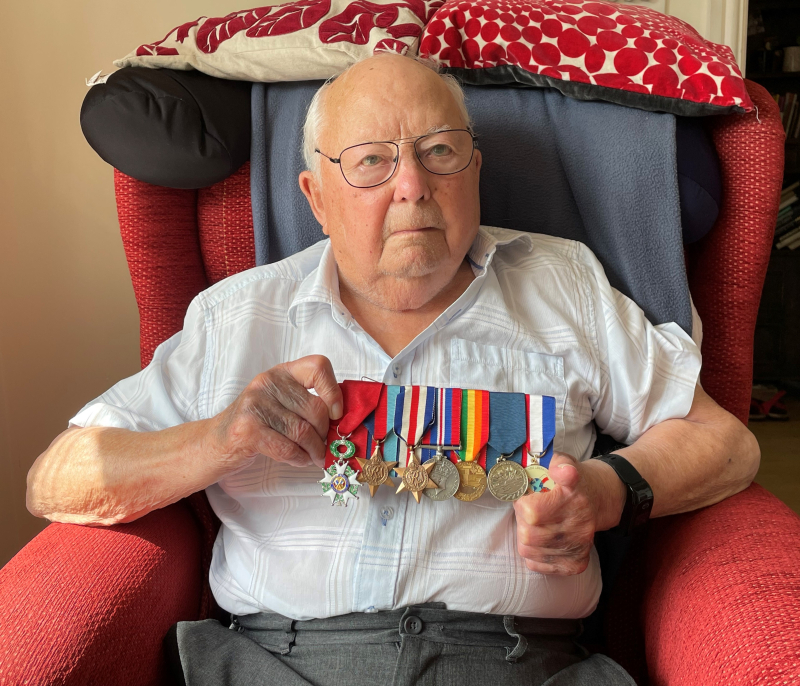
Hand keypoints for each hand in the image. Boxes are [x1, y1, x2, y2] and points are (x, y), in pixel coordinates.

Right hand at [210, 355, 342, 469]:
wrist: (215, 443)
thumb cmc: (256, 425)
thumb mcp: (281, 403)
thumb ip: (307, 403)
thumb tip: (344, 421)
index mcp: (281, 372)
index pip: (318, 366)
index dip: (333, 391)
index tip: (336, 413)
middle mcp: (267, 383)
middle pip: (316, 408)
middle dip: (325, 434)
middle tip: (324, 447)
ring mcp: (254, 404)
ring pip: (303, 432)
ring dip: (314, 451)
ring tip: (313, 457)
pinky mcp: (247, 429)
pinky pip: (288, 448)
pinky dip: (299, 458)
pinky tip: (299, 460)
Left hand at [513, 452, 600, 575]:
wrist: (599, 500)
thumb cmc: (575, 482)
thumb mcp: (566, 462)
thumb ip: (559, 463)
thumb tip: (557, 471)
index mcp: (573, 499)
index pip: (532, 512)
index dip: (522, 504)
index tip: (525, 496)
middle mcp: (577, 527)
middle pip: (528, 534)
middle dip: (521, 520)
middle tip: (527, 511)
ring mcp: (577, 548)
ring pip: (528, 550)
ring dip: (524, 536)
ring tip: (533, 524)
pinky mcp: (574, 564)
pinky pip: (538, 565)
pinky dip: (532, 553)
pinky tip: (539, 539)